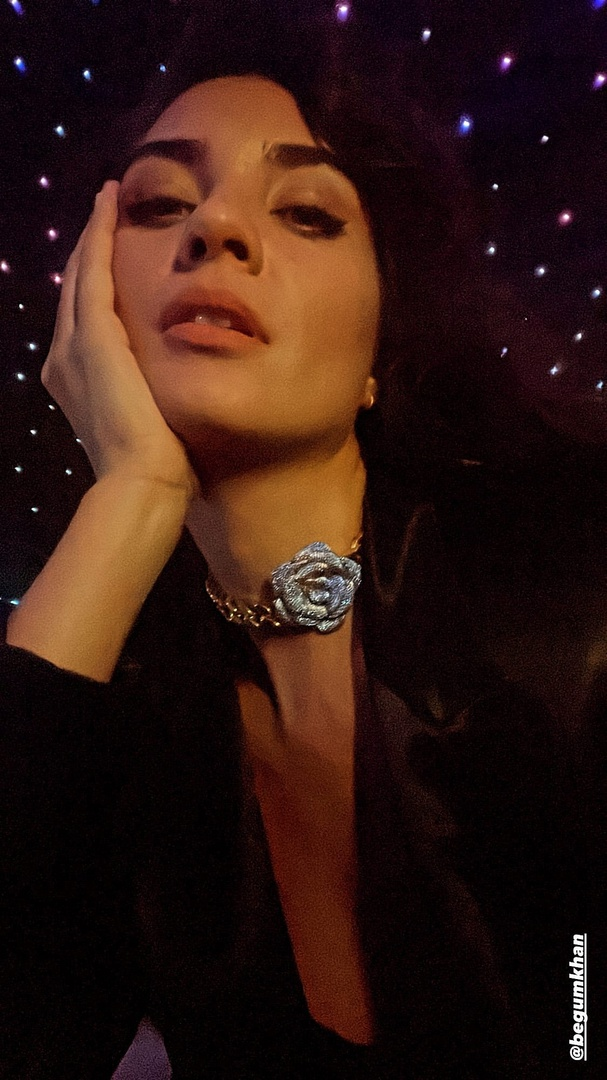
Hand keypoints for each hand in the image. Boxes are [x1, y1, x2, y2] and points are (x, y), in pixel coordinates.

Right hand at [41, 180, 199, 497]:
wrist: (143, 484)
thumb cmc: (159, 470)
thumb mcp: (153, 426)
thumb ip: (156, 400)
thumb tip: (183, 400)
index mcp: (80, 384)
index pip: (89, 322)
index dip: (99, 286)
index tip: (118, 258)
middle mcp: (66, 361)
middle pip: (78, 291)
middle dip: (92, 252)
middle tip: (108, 212)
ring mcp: (75, 346)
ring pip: (81, 274)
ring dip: (95, 234)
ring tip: (108, 200)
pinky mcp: (93, 335)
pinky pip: (93, 268)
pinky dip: (100, 233)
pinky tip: (110, 203)